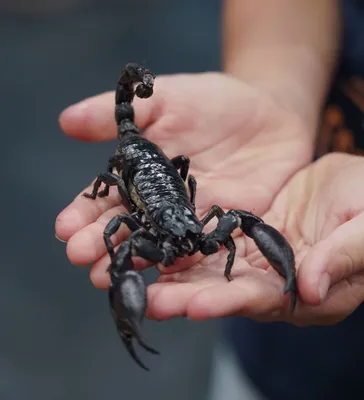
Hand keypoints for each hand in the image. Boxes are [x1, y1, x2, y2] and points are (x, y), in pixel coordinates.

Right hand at [55, 72, 312, 312]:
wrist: (269, 113)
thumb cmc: (215, 102)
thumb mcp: (166, 98)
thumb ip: (118, 112)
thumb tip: (66, 120)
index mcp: (143, 177)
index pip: (108, 199)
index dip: (85, 213)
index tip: (65, 229)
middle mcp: (163, 205)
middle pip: (129, 229)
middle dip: (104, 245)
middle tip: (83, 261)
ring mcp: (192, 221)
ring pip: (160, 247)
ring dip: (137, 264)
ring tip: (112, 279)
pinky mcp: (222, 232)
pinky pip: (201, 253)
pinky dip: (184, 269)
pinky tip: (166, 282)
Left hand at [145, 153, 363, 326]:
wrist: (356, 184)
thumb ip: (343, 257)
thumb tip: (310, 290)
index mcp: (311, 291)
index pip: (264, 301)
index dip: (229, 303)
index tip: (193, 305)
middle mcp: (278, 283)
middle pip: (228, 293)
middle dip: (188, 298)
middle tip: (150, 300)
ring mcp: (260, 260)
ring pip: (213, 271)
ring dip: (178, 276)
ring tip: (140, 277)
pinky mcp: (248, 237)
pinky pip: (212, 244)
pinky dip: (187, 247)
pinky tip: (160, 246)